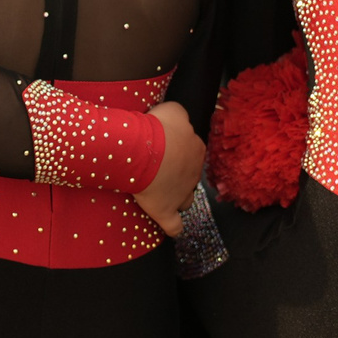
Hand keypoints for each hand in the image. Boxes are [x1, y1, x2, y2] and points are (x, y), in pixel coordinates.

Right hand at [133, 101, 205, 237]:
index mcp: (196, 148)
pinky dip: (172, 226)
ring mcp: (182, 194)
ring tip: (159, 192)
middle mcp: (194, 172)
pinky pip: (174, 225)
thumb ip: (179, 114)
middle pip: (189, 175)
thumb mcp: (172, 110)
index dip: (177, 152)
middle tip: (157, 167)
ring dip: (176, 196)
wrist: (141, 148)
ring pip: (185, 199)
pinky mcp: (166, 210)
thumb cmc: (156, 128)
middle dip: (177, 174)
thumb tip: (178, 117)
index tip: (162, 149)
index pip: (191, 152)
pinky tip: (169, 227)